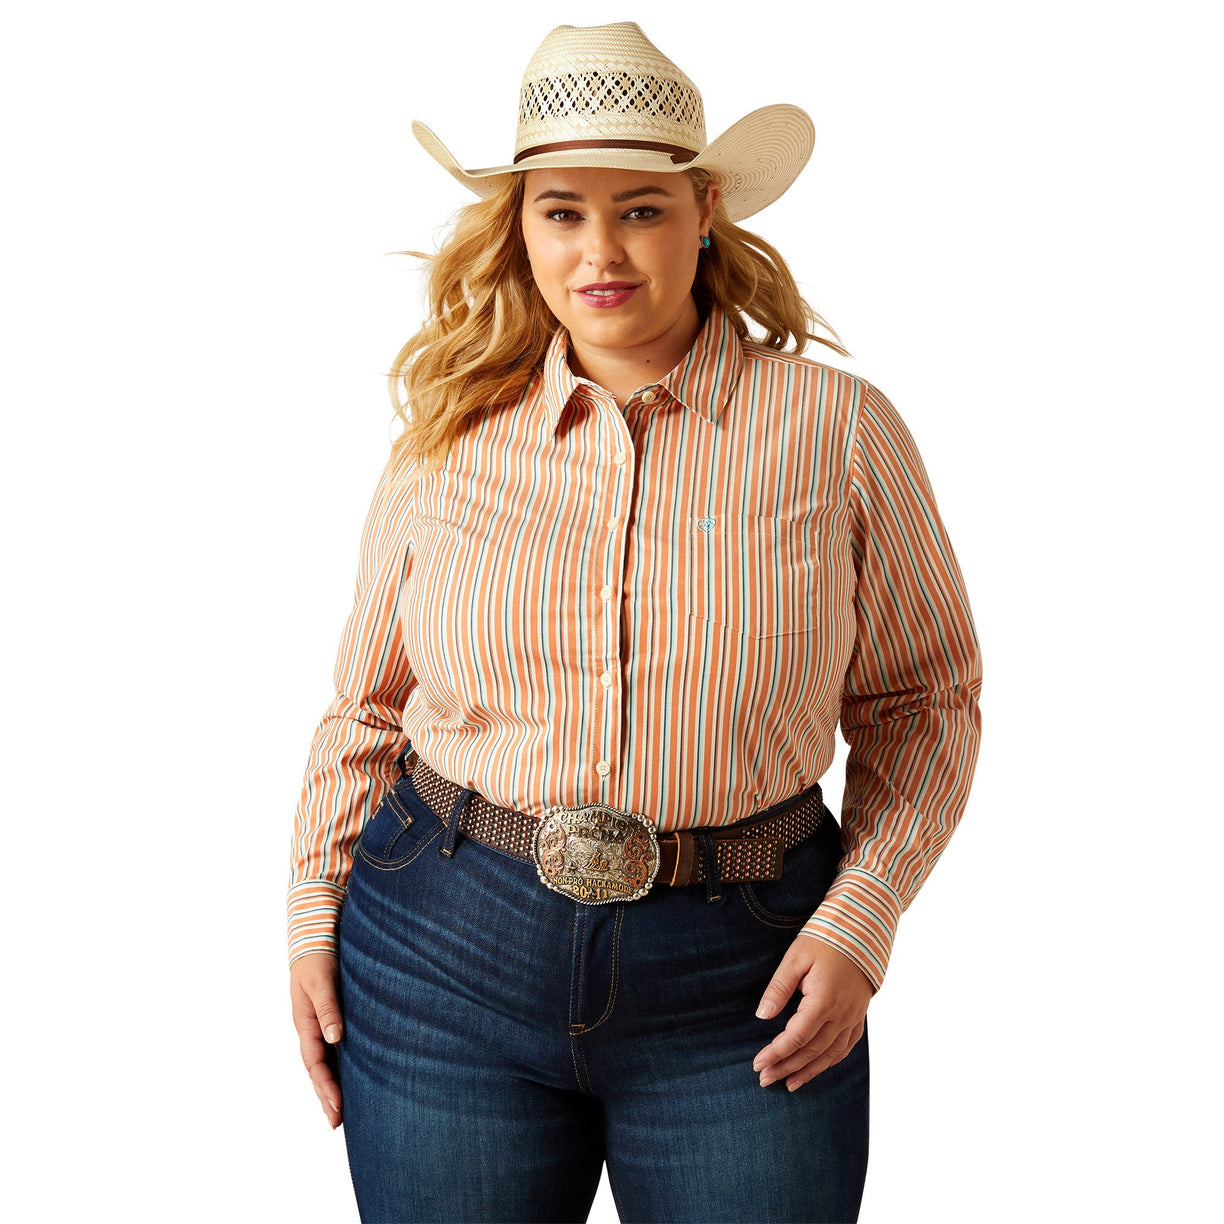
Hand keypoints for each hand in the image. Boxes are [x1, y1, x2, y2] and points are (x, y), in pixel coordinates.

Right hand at [290, 952, 344, 1127]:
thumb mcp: (321, 982)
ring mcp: (319, 1027)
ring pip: (323, 1064)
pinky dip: (337, 1068)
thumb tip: (334, 1038)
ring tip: (339, 1114)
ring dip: (329, 1087)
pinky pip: (332, 1051)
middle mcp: (311, 1030)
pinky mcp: (329, 1021)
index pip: (315, 1063)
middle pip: (317, 1070)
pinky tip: (347, 1080)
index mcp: (305, 1024)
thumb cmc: (318, 959)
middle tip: (337, 1124)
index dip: (326, 1085)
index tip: (338, 1105)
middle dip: (325, 1096)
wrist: (315, 940)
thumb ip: (327, 1009)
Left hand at [752, 935, 873, 1091]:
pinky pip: (845, 1048)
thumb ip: (779, 988)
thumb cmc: (824, 939)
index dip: (776, 1054)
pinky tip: (815, 1069)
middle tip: (765, 1079)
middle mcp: (841, 1015)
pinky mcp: (859, 1017)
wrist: (861, 931)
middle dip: (786, 1067)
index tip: (757, 1064)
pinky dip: (829, 1062)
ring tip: (787, 1084)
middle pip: (811, 1051)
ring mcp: (853, 1018)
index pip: (796, 1038)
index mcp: (824, 1001)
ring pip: (830, 1055)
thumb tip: (762, 1016)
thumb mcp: (795, 958)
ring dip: (807, 1072)